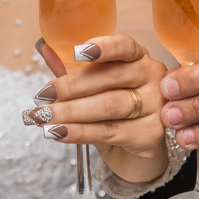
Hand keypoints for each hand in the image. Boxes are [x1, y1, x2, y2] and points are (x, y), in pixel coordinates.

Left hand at [24, 34, 167, 182]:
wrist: (134, 152)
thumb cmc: (113, 112)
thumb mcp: (93, 88)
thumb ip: (72, 68)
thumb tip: (45, 47)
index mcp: (138, 57)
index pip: (124, 46)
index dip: (103, 47)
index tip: (77, 52)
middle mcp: (151, 77)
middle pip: (111, 77)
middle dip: (71, 86)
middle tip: (42, 94)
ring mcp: (156, 106)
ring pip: (108, 105)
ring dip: (70, 111)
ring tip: (43, 116)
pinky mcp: (150, 135)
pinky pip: (109, 131)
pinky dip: (79, 132)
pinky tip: (59, 132)